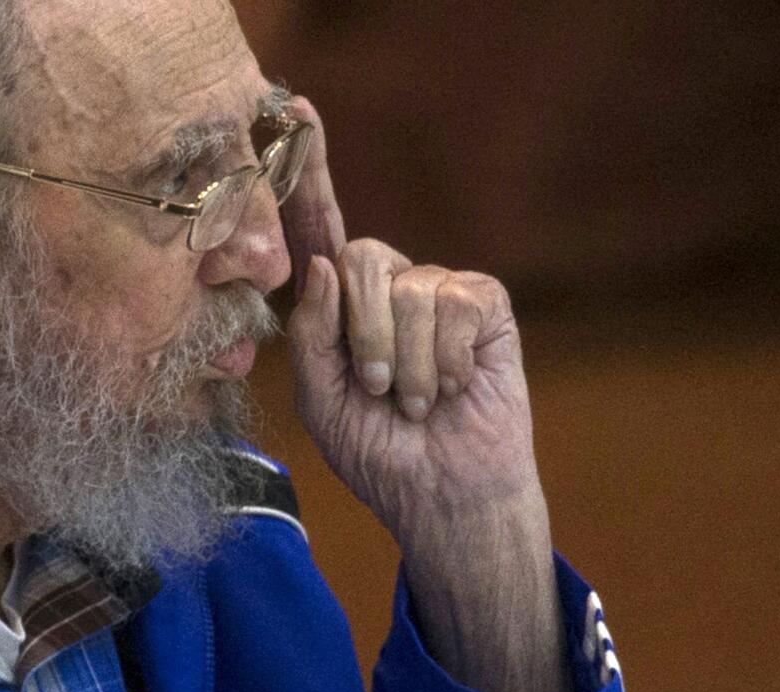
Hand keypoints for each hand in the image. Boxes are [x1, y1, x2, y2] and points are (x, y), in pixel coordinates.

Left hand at [283, 98, 538, 544]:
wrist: (441, 492)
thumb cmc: (377, 449)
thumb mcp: (320, 396)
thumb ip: (310, 331)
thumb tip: (323, 261)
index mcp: (339, 303)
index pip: (320, 228)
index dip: (309, 173)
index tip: (295, 111)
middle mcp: (387, 284)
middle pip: (361, 256)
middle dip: (364, 337)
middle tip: (378, 391)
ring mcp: (438, 290)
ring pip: (408, 288)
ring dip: (406, 364)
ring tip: (416, 400)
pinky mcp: (484, 304)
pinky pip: (455, 305)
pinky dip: (446, 361)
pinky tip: (453, 387)